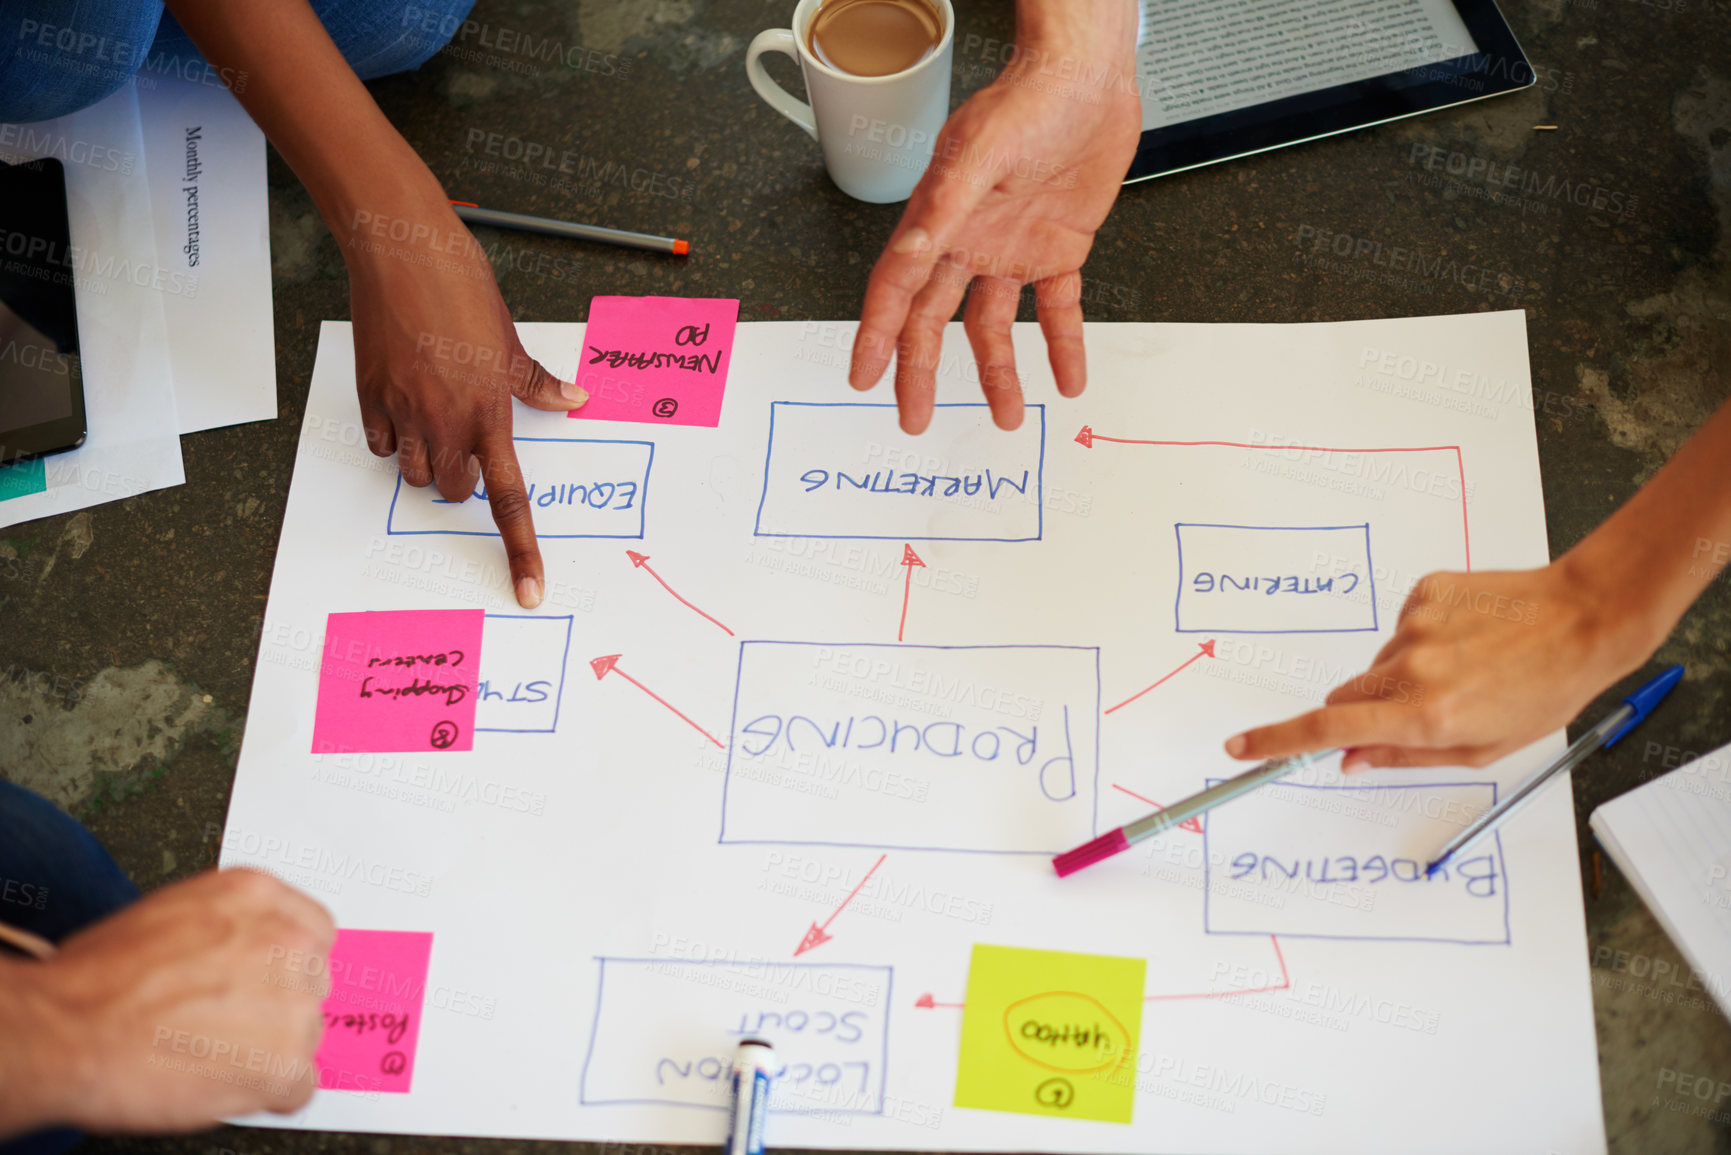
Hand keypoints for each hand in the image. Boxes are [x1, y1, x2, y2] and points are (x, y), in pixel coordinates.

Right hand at [0, 869, 334, 1134]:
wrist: (62, 1032)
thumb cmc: (93, 981)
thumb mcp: (171, 915)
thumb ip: (229, 929)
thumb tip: (247, 954)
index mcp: (256, 897)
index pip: (312, 931)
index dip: (284, 967)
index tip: (266, 984)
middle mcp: (284, 941)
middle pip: (311, 983)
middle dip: (275, 1007)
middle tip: (224, 1025)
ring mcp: (292, 1001)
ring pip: (306, 1035)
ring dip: (268, 1050)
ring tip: (209, 1054)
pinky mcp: (284, 1062)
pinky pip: (300, 1086)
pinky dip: (267, 1094)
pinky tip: (223, 1084)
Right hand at [347, 198, 586, 608]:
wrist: (401, 252)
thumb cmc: (461, 289)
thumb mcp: (510, 339)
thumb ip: (537, 382)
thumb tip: (576, 400)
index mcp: (490, 412)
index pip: (510, 499)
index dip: (521, 550)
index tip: (528, 590)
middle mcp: (447, 422)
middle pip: (458, 492)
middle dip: (465, 480)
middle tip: (469, 440)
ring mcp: (404, 413)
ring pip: (417, 475)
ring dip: (429, 463)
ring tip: (436, 419)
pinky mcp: (370, 399)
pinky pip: (381, 446)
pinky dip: (393, 439)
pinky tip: (403, 406)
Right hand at [849, 31, 1142, 432]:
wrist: (1088, 78)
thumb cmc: (1029, 100)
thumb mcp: (981, 153)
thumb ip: (945, 207)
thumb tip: (912, 250)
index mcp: (939, 221)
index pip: (897, 290)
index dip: (877, 336)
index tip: (863, 377)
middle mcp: (969, 242)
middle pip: (934, 321)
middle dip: (923, 372)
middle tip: (915, 417)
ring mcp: (1012, 249)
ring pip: (994, 327)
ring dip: (999, 373)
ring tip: (1006, 415)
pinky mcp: (1058, 248)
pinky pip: (1056, 309)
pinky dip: (1062, 344)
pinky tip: (1067, 376)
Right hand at [1222, 561, 1651, 769]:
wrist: (1584, 618)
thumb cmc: (1544, 689)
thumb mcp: (1482, 747)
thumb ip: (1406, 756)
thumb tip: (1352, 759)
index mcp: (1426, 714)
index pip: (1329, 730)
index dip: (1278, 742)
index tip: (1242, 748)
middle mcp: (1412, 668)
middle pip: (1347, 697)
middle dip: (1364, 712)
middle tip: (1415, 713)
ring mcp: (1415, 625)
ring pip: (1380, 665)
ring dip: (1405, 675)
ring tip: (1466, 668)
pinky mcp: (1423, 592)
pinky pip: (1402, 628)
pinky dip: (1423, 639)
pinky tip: (1467, 638)